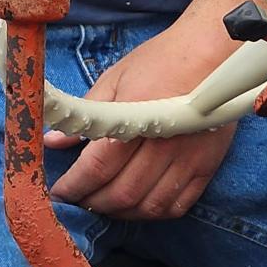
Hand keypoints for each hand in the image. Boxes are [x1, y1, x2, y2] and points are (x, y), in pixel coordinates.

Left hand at [47, 19, 238, 218]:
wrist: (213, 52)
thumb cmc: (160, 60)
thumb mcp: (114, 79)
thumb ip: (86, 113)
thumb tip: (54, 141)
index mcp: (135, 120)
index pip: (97, 167)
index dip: (74, 185)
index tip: (58, 192)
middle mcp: (163, 146)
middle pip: (122, 193)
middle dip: (92, 202)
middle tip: (76, 199)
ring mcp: (188, 160)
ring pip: (149, 207)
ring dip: (120, 213)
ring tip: (102, 204)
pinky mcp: (207, 167)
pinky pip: (178, 206)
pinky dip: (153, 213)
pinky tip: (137, 206)